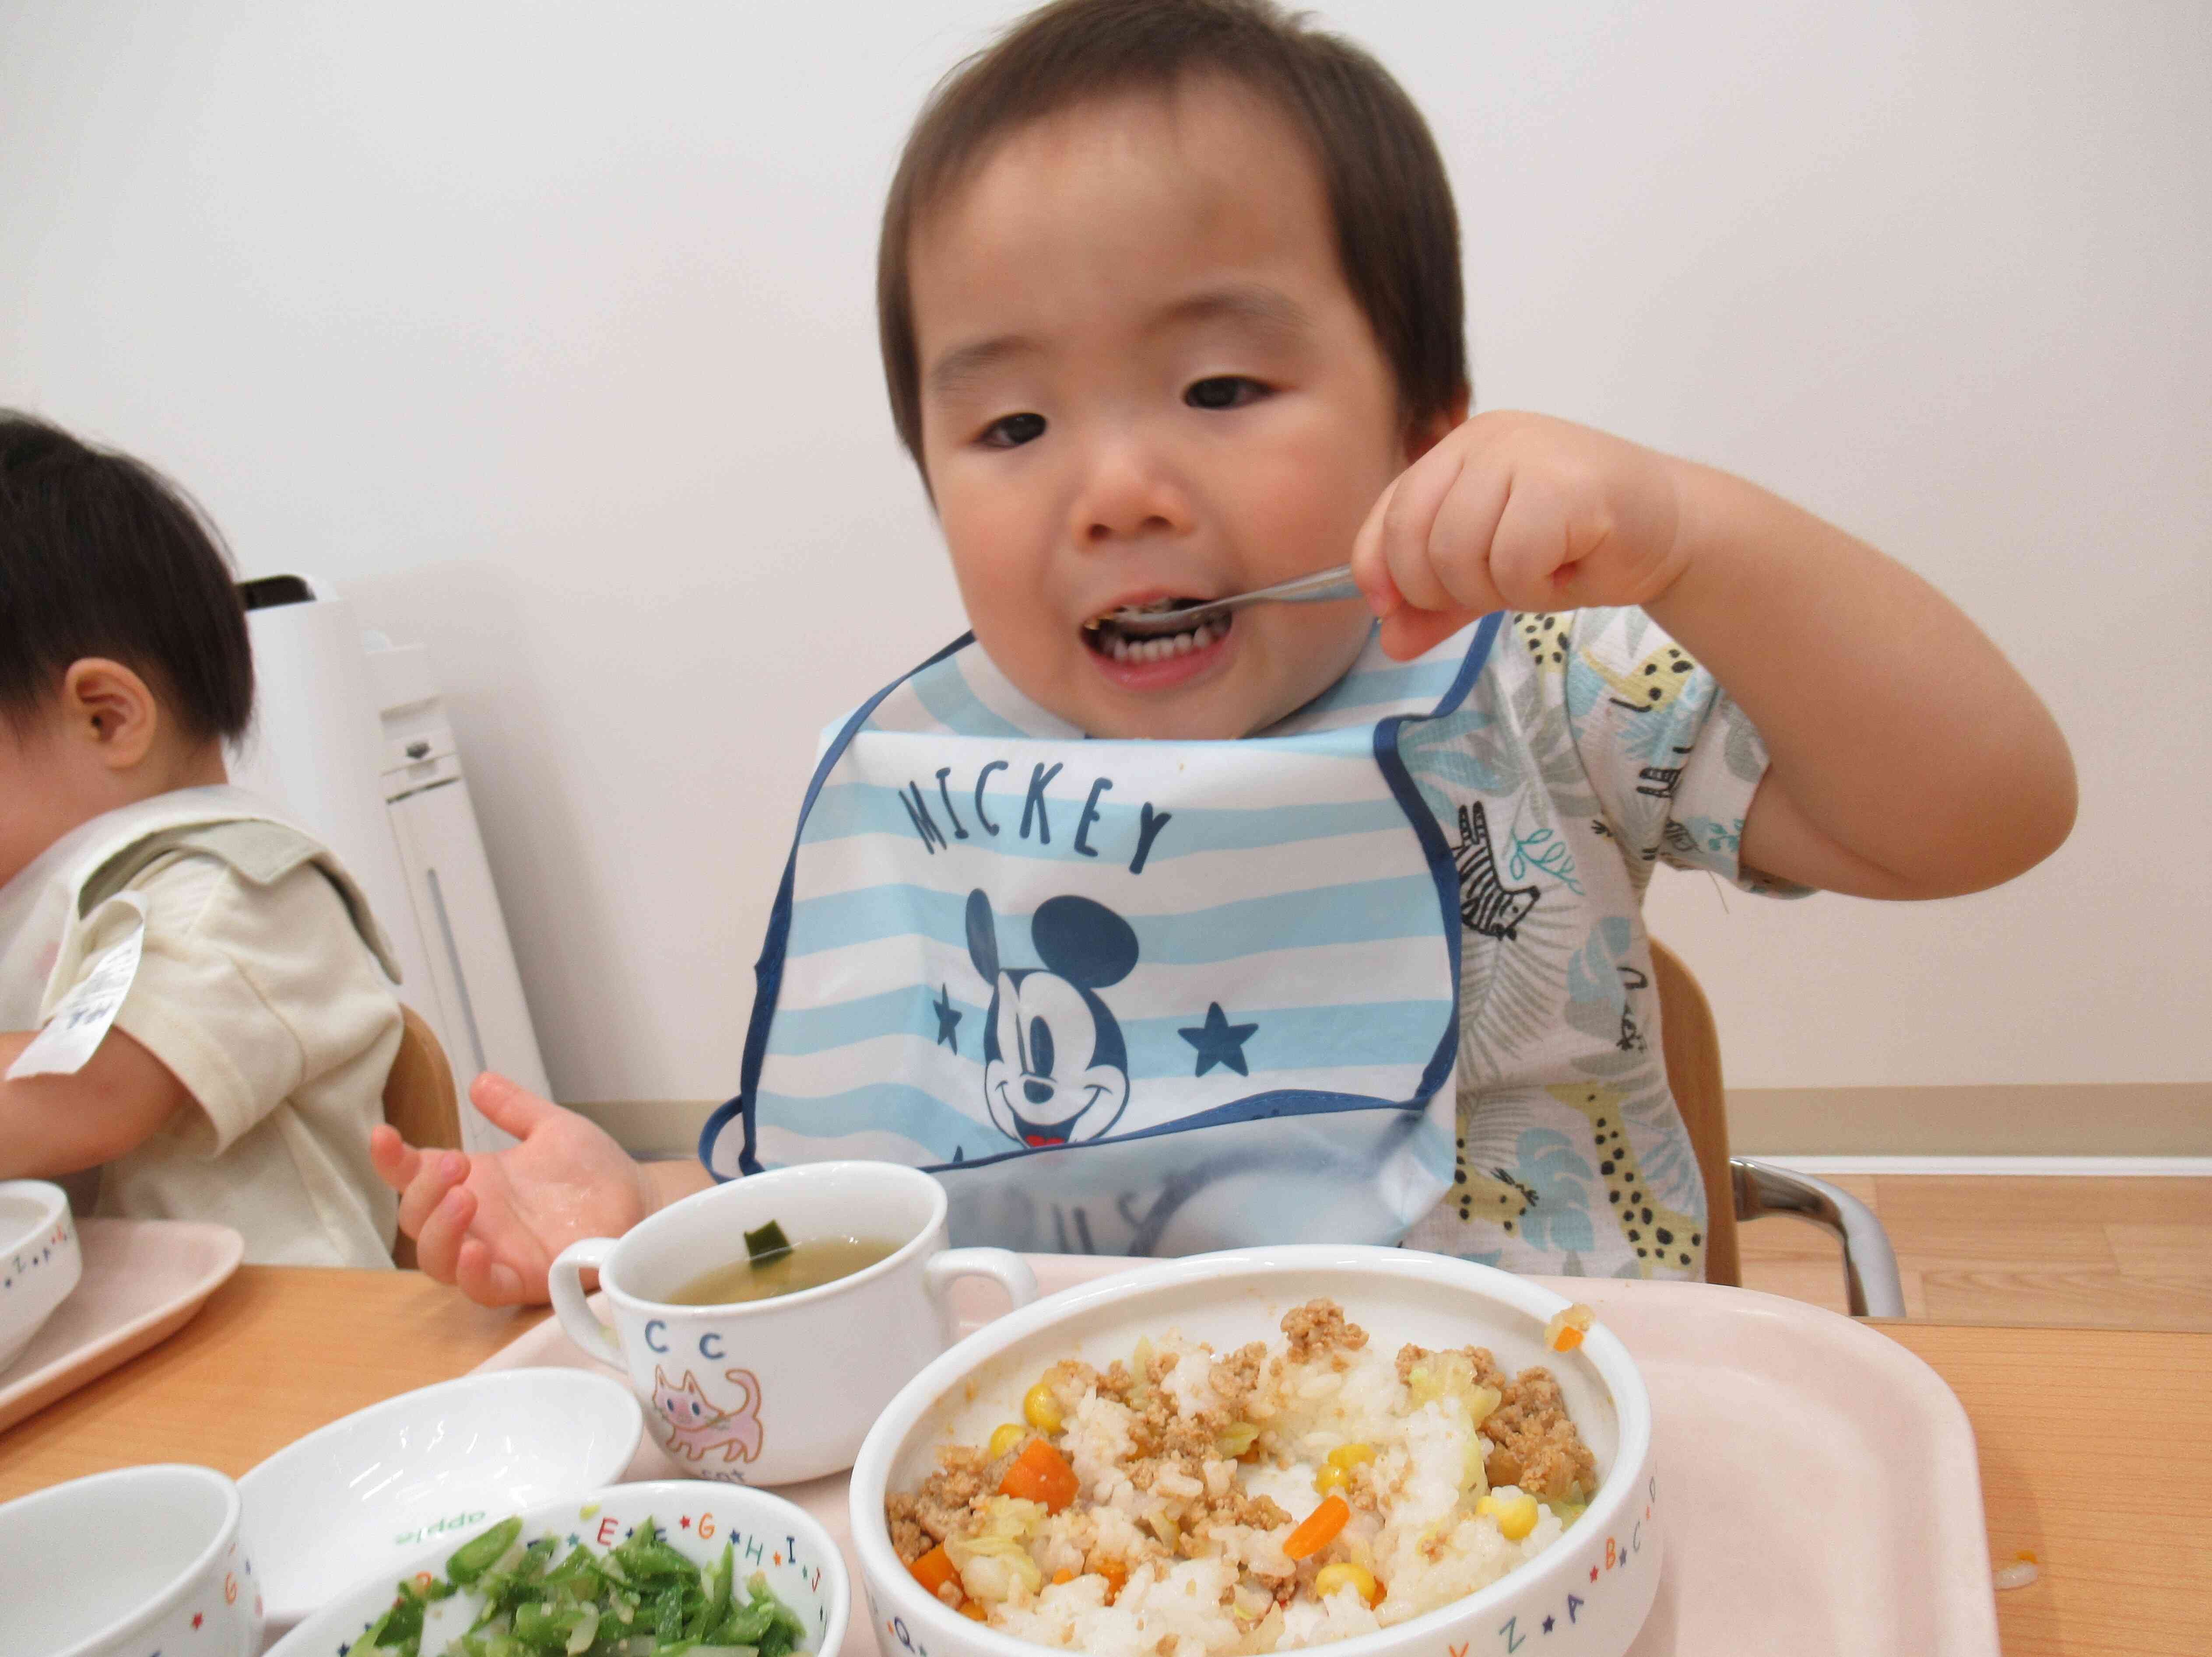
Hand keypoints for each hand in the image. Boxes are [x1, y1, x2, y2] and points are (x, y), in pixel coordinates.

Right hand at [369, 1072, 654, 1306]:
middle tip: (455, 1164)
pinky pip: (482, 1289)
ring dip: (439, 1231)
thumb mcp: (552, 1128)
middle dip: (422, 1191)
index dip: (391, 1159)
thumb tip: (480, 1081)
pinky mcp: (523, 1281)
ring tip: (463, 1198)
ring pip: (436, 1260)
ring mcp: (495, 1254)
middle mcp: (476, 1222)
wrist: (640, 1201)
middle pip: (415, 1219)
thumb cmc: (593, 1171)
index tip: (384, 1135)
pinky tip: (475, 1250)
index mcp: (474, 1182)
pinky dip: (470, 1274)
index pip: (413, 1175)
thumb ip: (515, 1108)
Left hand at [1352, 412, 1688, 659]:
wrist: (1671, 532)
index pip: (1389, 513)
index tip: (1391, 608)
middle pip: (1415, 539)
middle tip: (1500, 589)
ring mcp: (1523, 455)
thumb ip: (1437, 605)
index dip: (1379, 568)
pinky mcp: (1562, 484)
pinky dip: (1536, 588)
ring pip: (1458, 553)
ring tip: (1540, 574)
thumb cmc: (1577, 546)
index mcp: (1457, 450)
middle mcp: (1484, 441)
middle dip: (1446, 589)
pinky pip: (1512, 563)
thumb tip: (1390, 642)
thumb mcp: (1490, 575)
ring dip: (1497, 589)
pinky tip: (1568, 571)